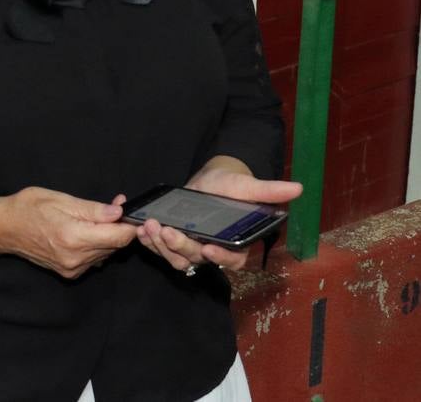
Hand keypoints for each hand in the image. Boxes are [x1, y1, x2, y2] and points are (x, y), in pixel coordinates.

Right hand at [0, 187, 137, 279]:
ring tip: (92, 217)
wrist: (5, 228)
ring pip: (105, 253)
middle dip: (117, 226)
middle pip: (114, 246)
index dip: (130, 225)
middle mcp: (76, 258)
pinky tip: (83, 231)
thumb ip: (93, 209)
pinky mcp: (70, 272)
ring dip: (106, 236)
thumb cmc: (29, 208)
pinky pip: (94, 259)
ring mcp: (73, 268)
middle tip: (111, 206)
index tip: (133, 213)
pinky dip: (95, 245)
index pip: (118, 237)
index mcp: (74, 237)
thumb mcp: (61, 199)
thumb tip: (119, 212)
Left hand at [136, 157, 301, 274]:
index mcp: (238, 244)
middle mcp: (215, 251)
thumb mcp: (249, 186)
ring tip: (149, 227)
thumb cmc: (234, 184)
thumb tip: (298, 188)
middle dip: (179, 247)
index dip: (220, 258)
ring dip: (160, 246)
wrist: (212, 180)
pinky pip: (161, 249)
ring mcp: (193, 248)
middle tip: (165, 231)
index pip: (232, 259)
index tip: (208, 248)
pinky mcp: (175, 241)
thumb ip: (269, 190)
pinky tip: (141, 229)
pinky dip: (150, 242)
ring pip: (177, 258)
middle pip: (198, 258)